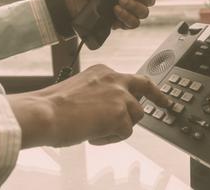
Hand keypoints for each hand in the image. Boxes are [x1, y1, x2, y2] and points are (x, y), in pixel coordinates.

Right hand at [7, 64, 170, 147]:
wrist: (43, 113)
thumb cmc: (52, 105)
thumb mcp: (80, 89)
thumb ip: (99, 94)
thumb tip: (107, 109)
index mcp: (103, 71)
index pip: (128, 78)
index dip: (139, 88)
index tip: (151, 91)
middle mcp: (115, 79)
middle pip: (145, 87)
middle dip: (158, 96)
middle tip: (165, 103)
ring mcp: (120, 96)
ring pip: (135, 116)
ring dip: (119, 126)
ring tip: (94, 129)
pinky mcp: (121, 114)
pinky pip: (125, 133)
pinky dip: (110, 139)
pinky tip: (92, 136)